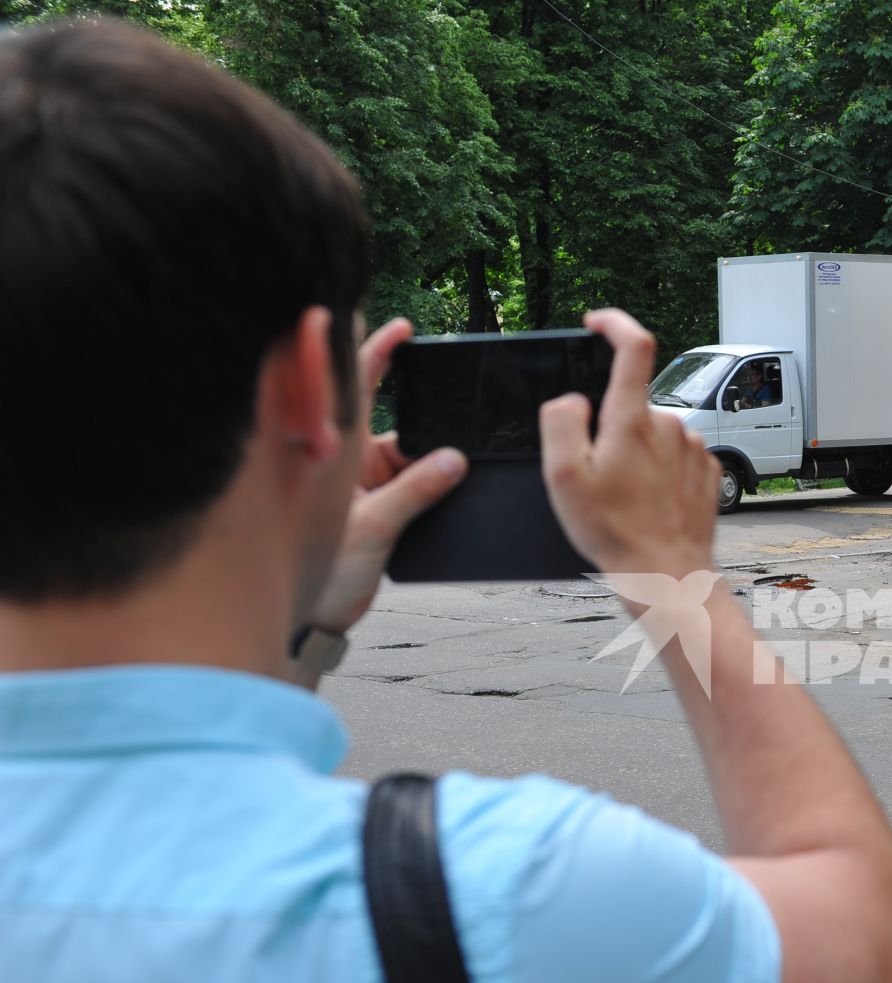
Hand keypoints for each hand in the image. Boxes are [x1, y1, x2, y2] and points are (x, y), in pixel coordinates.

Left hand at [306, 318, 467, 632]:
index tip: (401, 327)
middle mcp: (345, 462)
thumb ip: (415, 491)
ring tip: (436, 484)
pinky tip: (448, 492)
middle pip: (391, 422)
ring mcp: (361, 485)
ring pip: (407, 457)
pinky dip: (431, 488)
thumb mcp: (373, 528)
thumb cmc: (318, 575)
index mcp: (332, 452)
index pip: (350, 388)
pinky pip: (412, 486)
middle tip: (453, 410)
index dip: (373, 353)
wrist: (314, 624)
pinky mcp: (377, 509)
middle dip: (423, 420)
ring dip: (429, 466)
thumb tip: (455, 460)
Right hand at [540, 309, 720, 580]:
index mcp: (633, 421)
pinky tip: (649, 503)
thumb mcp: (563, 477)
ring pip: (653, 434)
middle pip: (632, 405)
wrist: (667, 574)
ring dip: (635, 454)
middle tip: (599, 475)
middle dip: (611, 428)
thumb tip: (574, 400)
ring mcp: (693, 447)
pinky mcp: (707, 469)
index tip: (597, 323)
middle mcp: (670, 426)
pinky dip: (658, 472)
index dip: (614, 324)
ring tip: (626, 498)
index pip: (634, 346)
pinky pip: (674, 457)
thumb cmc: (615, 532)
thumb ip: (561, 423)